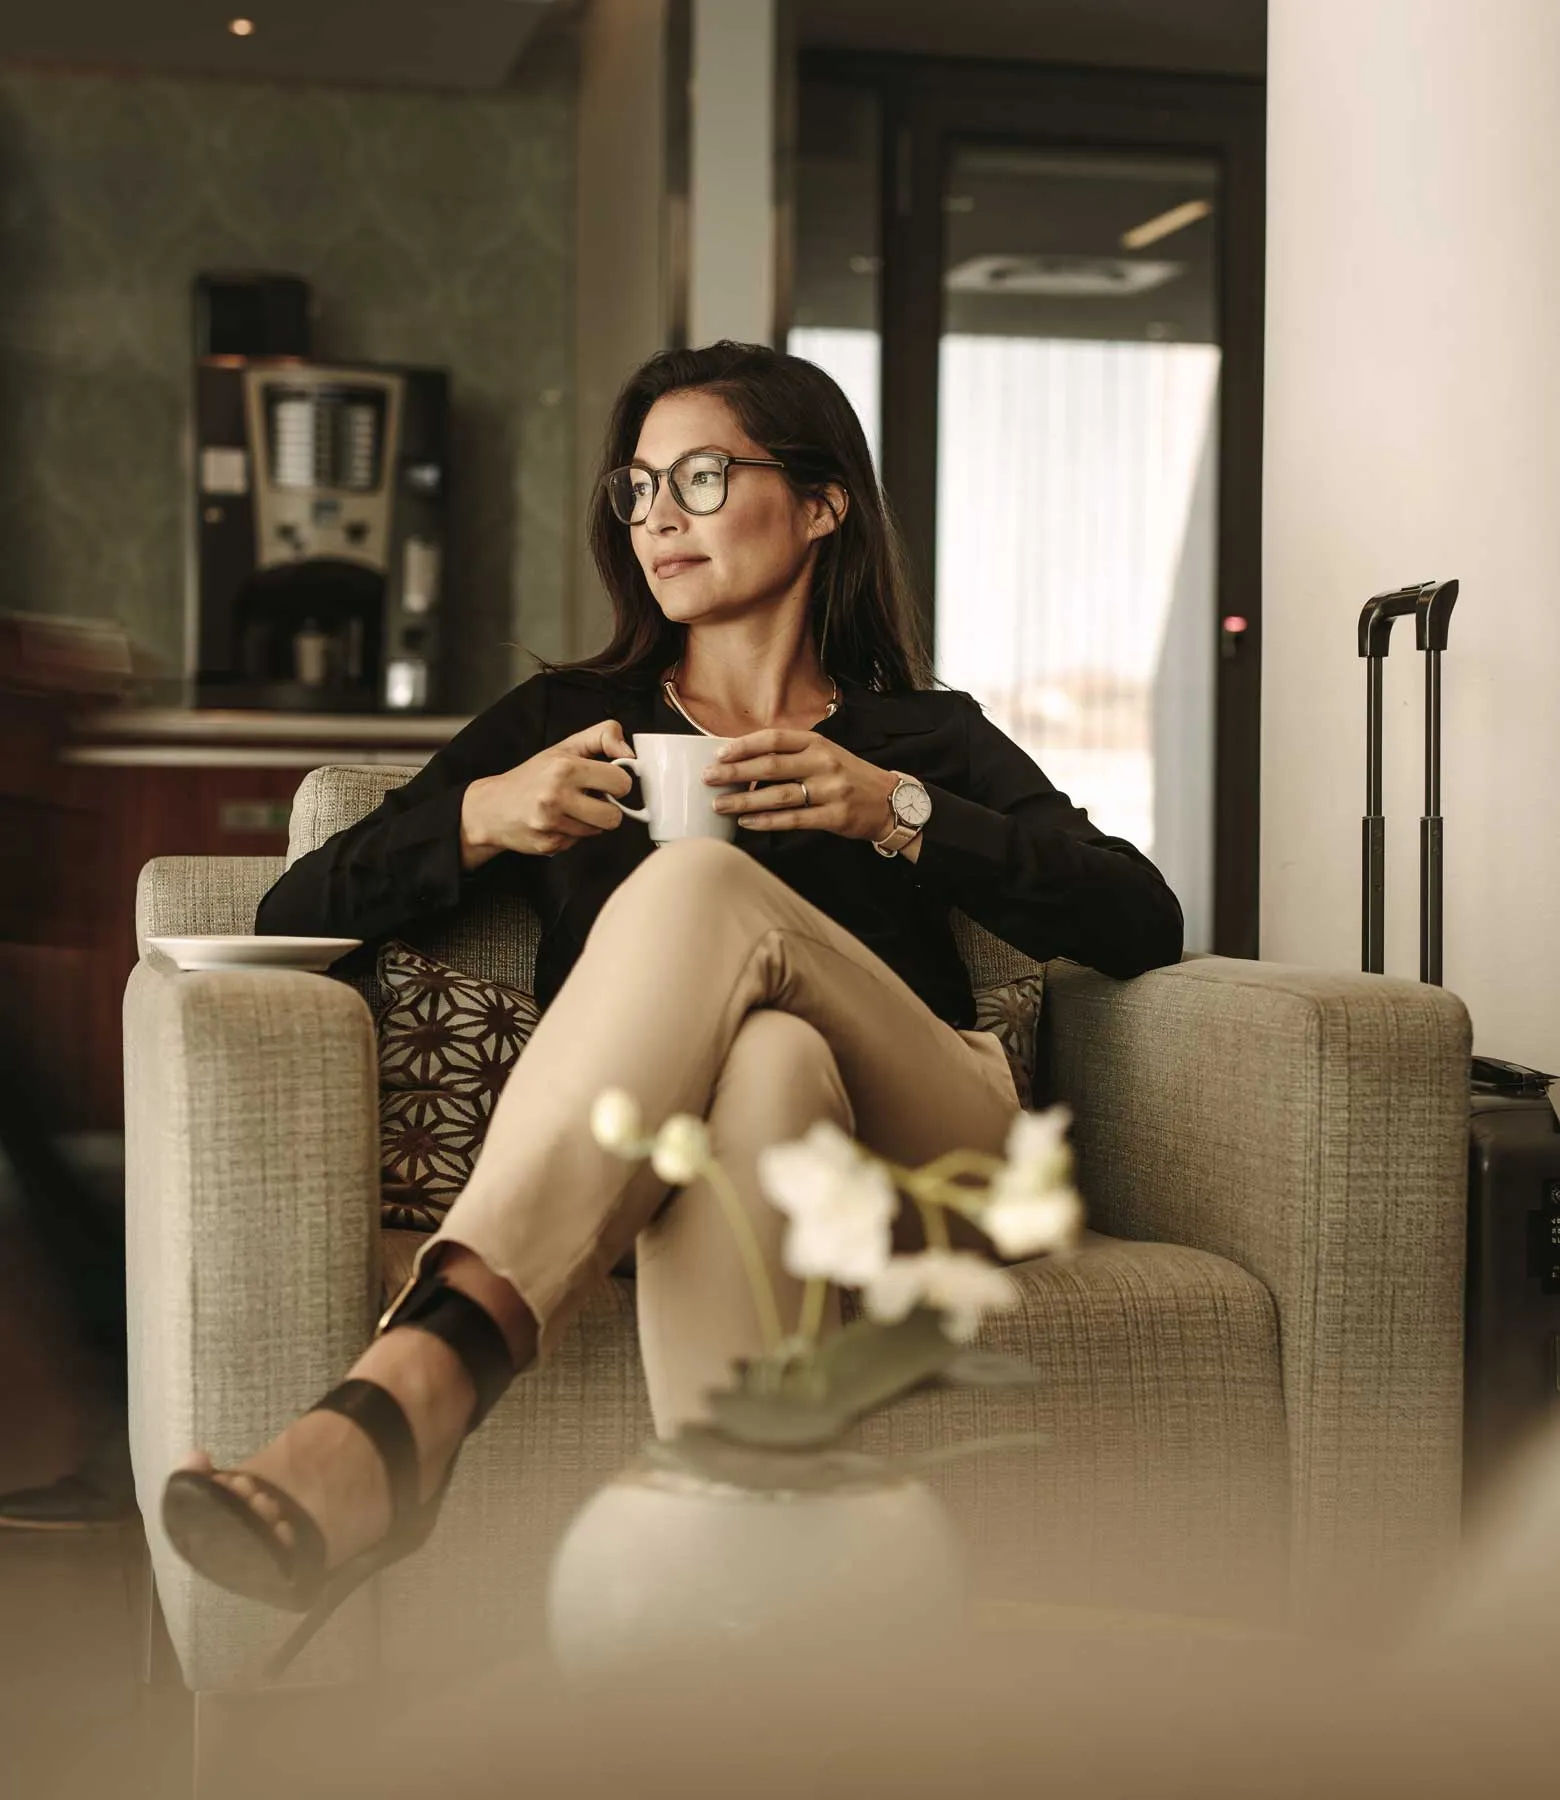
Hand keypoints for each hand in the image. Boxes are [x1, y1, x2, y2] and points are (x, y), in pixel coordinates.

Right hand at [460, 720, 633, 868]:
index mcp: (565, 768)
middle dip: (607, 808)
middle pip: (614, 816)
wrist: (491, 807)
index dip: (618, 782)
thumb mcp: (565, 746)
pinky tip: (556, 822)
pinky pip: (579, 843)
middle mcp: (556, 796)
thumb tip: (630, 752)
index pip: (621, 782)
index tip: (607, 781)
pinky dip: (572, 834)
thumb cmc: (532, 776)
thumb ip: (602, 737)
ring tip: (569, 808)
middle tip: (590, 798)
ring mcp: (551, 824)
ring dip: (589, 821)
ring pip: (598, 831)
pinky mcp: (549, 845)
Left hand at [704, 729, 898, 842]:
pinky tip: (747, 823)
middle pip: (771, 766)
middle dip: (735, 773)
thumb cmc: (848, 776)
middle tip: (709, 779)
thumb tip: (744, 761)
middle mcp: (823, 763)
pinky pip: (793, 819)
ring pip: (778, 795)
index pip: (774, 739)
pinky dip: (767, 821)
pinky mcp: (834, 816)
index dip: (744, 746)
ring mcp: (830, 790)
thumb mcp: (825, 754)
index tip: (719, 754)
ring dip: (744, 801)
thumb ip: (792, 755)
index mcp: (818, 743)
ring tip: (719, 805)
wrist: (889, 801)